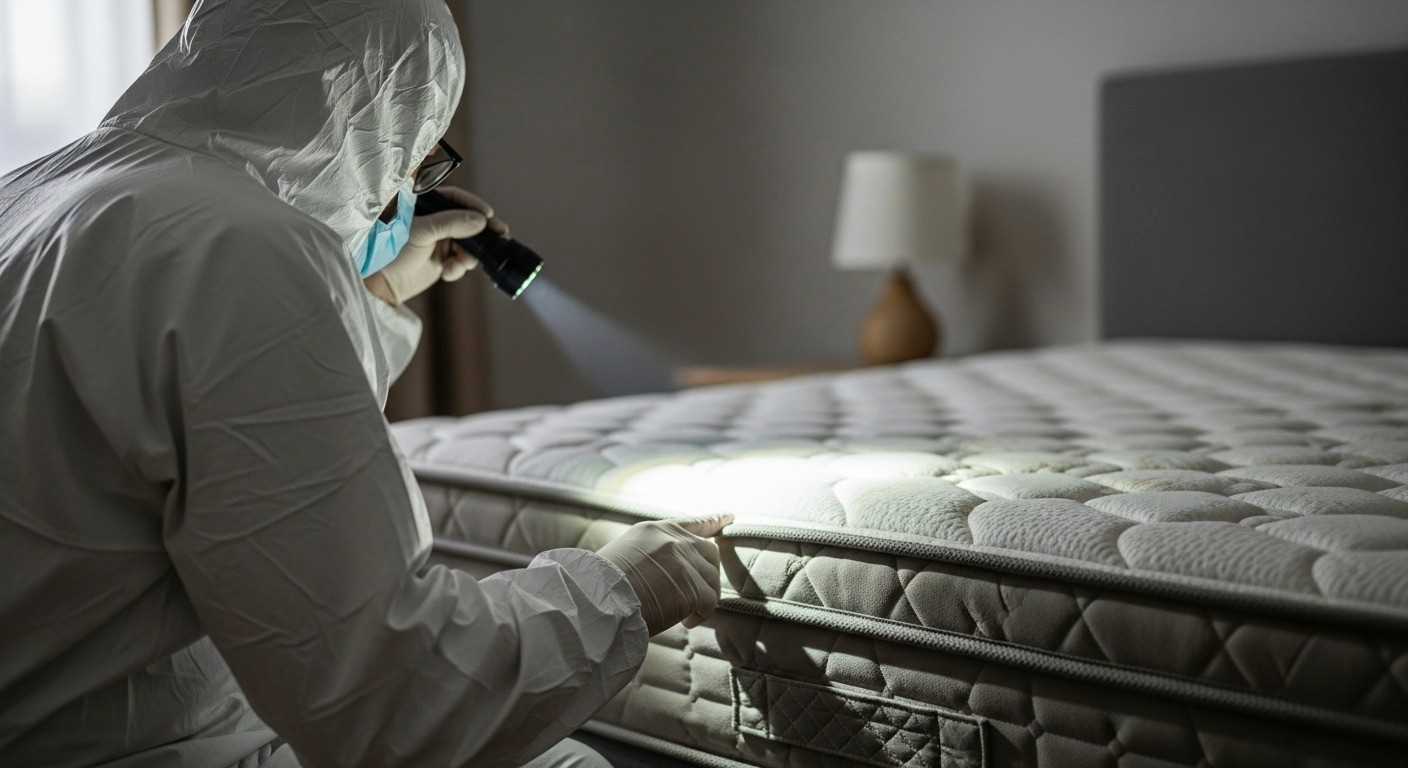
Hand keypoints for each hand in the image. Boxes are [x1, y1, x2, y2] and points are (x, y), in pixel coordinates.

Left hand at [366, 186, 509, 304]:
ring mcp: (441, 240)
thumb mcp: (422, 231)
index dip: (474, 206)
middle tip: (500, 237)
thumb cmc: (393, 248)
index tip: (488, 216)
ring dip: (468, 256)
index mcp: (426, 205)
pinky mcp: (443, 259)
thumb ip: (451, 223)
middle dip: (481, 233)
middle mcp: (436, 220)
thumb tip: (481, 221)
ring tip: (458, 264)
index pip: (456, 198)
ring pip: (469, 244)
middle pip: (468, 222)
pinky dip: (458, 267)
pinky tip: (447, 273)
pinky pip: (462, 261)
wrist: (382, 282)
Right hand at [597, 515, 732, 634]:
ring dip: (702, 598)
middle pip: (709, 551)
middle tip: (698, 592)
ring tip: (684, 613)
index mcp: (655, 529)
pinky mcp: (693, 587)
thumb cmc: (602, 586)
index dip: (714, 520)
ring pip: (711, 579)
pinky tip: (685, 621)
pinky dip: (700, 615)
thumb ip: (651, 553)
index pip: (692, 522)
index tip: (729, 517)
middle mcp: (674, 541)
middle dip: (708, 571)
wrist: (598, 602)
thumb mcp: (624, 552)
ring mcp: (685, 562)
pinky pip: (709, 602)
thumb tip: (667, 571)